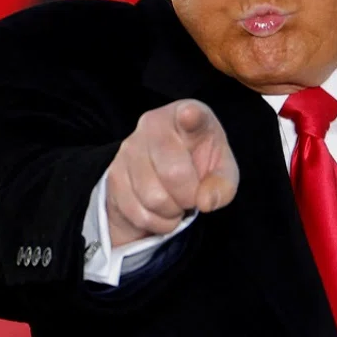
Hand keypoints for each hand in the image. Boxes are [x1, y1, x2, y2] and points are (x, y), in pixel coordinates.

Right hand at [105, 99, 238, 247]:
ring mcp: (129, 148)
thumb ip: (223, 184)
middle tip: (192, 195)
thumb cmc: (200, 163)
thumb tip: (205, 201)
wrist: (164, 172)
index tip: (190, 115)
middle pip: (173, 172)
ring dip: (172, 211)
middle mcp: (153, 125)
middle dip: (189, 196)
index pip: (190, 114)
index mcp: (186, 115)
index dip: (190, 117)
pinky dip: (157, 222)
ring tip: (176, 201)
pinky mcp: (114, 174)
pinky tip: (162, 210)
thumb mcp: (222, 170)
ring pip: (153, 198)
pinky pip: (138, 212)